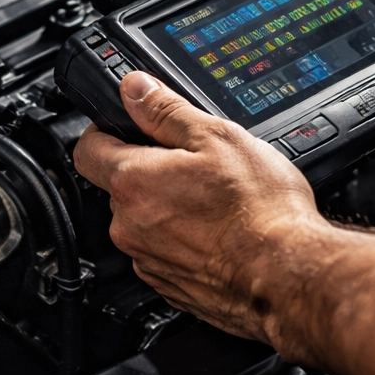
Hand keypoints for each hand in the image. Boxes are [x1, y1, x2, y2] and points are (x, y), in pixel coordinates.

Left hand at [72, 70, 374, 374]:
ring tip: (214, 203)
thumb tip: (134, 87)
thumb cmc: (259, 211)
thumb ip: (165, 110)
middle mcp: (129, 225)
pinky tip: (219, 234)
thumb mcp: (217, 137)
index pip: (88, 149)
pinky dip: (183, 242)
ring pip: (143, 222)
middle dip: (149, 172)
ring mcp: (148, 259)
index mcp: (133, 181)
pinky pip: (163, 253)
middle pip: (120, 187)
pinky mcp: (169, 286)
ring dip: (167, 209)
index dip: (106, 130)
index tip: (127, 126)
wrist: (287, 275)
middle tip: (193, 164)